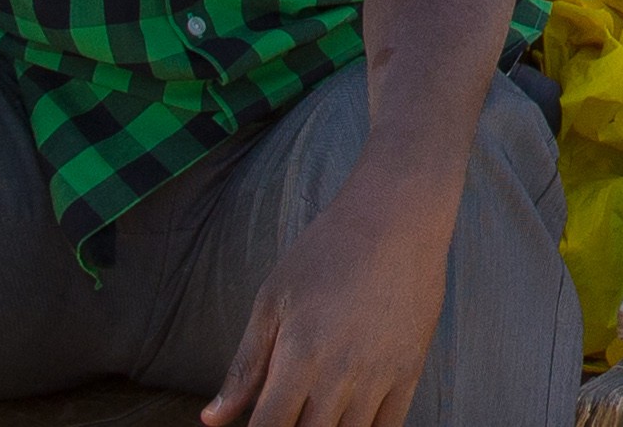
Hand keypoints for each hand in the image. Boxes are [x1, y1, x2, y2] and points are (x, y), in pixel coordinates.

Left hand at [206, 165, 454, 426]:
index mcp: (298, 356)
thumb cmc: (326, 251)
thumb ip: (244, 366)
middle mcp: (340, 374)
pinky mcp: (410, 369)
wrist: (396, 216)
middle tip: (288, 416)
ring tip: (315, 417)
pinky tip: (349, 421)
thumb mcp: (272, 300)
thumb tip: (212, 420)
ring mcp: (379, 375)